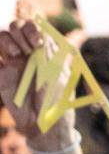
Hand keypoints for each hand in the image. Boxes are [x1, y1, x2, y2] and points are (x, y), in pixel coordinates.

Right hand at [0, 20, 75, 148]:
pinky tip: (4, 62)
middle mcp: (28, 53)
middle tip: (27, 48)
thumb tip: (40, 36)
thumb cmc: (56, 102)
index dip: (33, 29)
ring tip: (15, 55)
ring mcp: (13, 62)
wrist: (43, 125)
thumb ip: (48, 57)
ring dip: (7, 39)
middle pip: (16, 28)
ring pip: (2, 37)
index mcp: (46, 52)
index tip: (36, 41)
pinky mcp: (1, 73)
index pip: (35, 29)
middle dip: (20, 31)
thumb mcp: (57, 78)